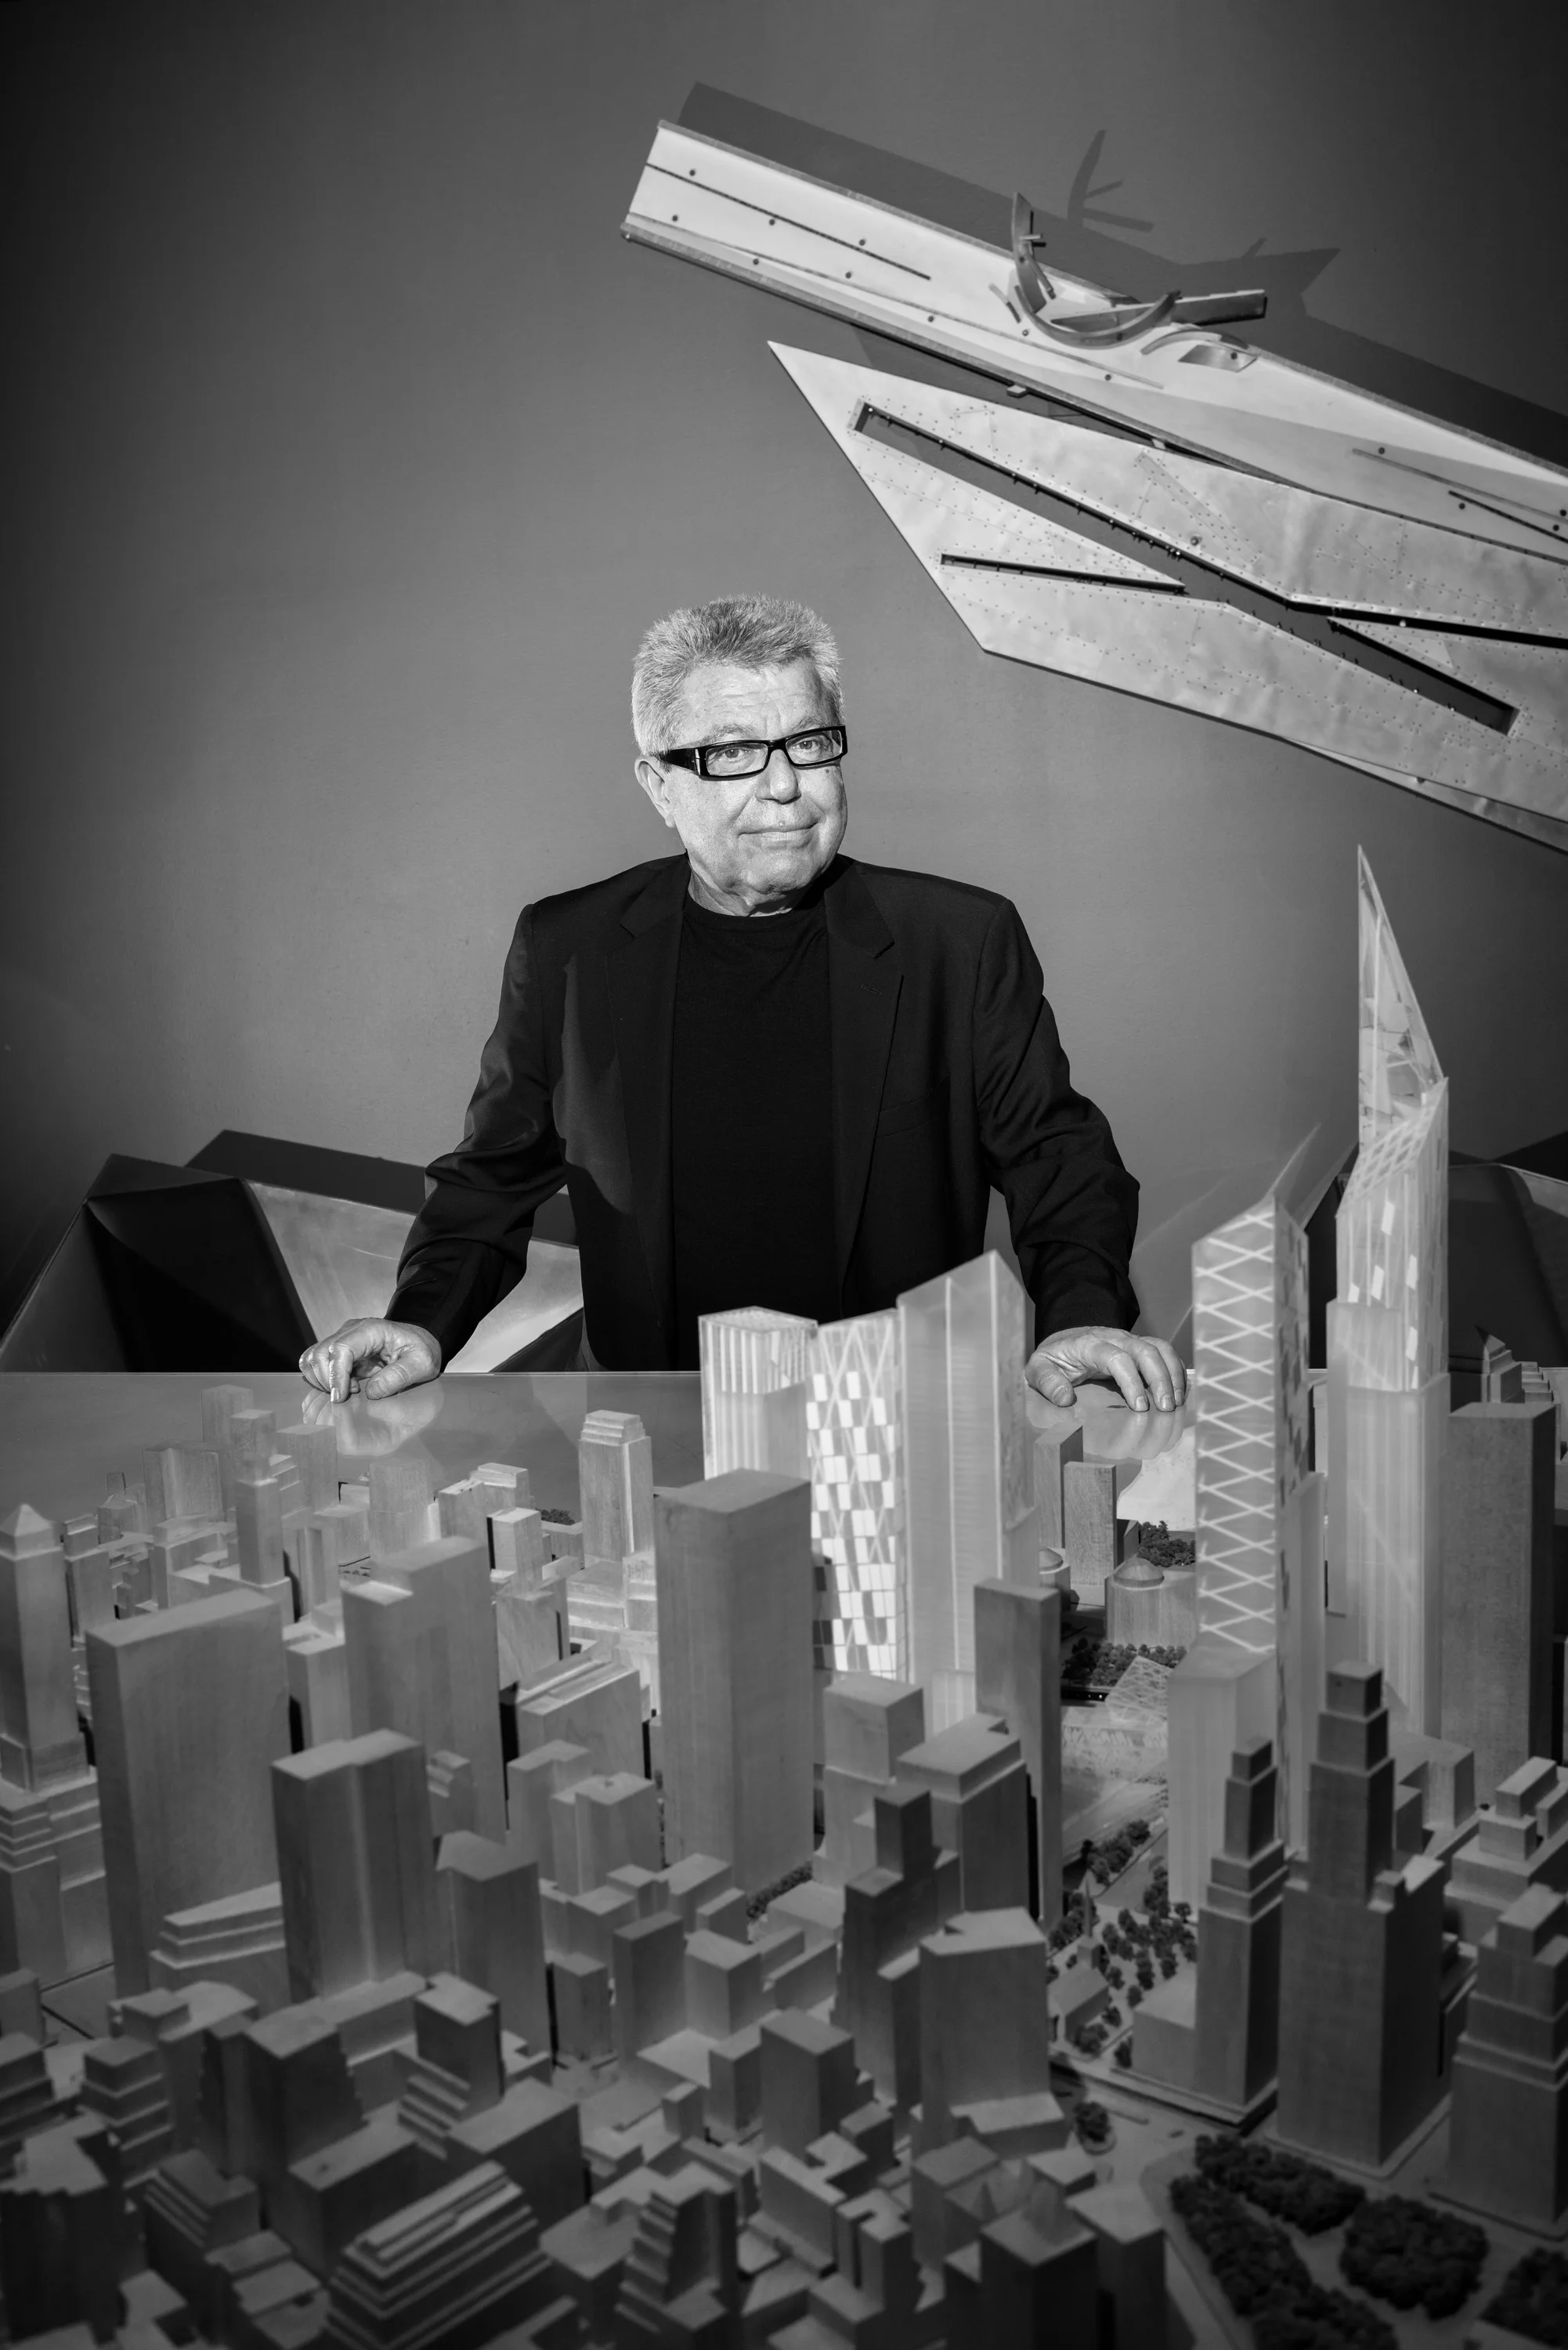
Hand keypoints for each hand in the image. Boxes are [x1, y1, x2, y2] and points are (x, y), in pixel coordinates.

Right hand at [298, 1319, 442, 1402]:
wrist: (419, 1341)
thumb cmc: (421, 1350)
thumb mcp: (422, 1364)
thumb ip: (400, 1376)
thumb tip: (372, 1391)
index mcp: (372, 1330)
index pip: (341, 1348)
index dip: (336, 1375)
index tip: (340, 1397)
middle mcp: (351, 1331)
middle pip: (321, 1352)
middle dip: (327, 1380)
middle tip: (347, 1396)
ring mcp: (343, 1339)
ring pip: (313, 1357)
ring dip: (322, 1380)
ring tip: (347, 1390)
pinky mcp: (339, 1350)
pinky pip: (317, 1363)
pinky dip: (321, 1379)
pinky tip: (343, 1387)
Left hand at [1026, 1326, 1185, 1413]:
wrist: (1064, 1339)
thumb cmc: (1054, 1357)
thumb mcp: (1037, 1368)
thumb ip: (1046, 1382)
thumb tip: (1065, 1399)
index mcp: (1089, 1344)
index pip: (1117, 1358)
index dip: (1132, 1382)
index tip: (1140, 1407)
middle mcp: (1115, 1338)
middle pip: (1146, 1350)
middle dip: (1161, 1379)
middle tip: (1166, 1408)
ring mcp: (1130, 1341)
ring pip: (1161, 1348)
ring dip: (1173, 1374)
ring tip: (1177, 1402)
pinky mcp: (1141, 1346)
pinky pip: (1165, 1352)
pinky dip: (1177, 1370)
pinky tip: (1180, 1392)